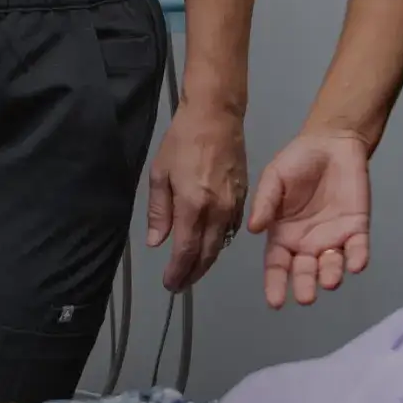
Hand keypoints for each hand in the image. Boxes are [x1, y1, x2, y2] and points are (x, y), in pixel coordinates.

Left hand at [144, 98, 247, 292]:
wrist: (216, 117)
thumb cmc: (182, 142)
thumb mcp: (160, 174)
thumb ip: (159, 211)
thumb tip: (158, 242)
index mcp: (194, 205)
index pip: (187, 250)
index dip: (178, 271)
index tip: (169, 284)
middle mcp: (217, 211)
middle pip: (207, 254)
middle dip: (192, 273)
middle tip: (179, 285)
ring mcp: (234, 205)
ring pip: (221, 244)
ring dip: (206, 262)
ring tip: (191, 272)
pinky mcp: (244, 198)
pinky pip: (232, 230)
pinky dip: (219, 243)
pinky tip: (209, 246)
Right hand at [249, 128, 374, 307]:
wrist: (332, 143)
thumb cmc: (297, 162)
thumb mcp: (273, 178)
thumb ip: (265, 202)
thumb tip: (254, 229)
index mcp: (283, 234)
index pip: (277, 265)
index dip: (275, 283)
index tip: (275, 302)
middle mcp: (307, 242)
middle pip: (305, 271)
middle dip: (305, 285)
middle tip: (307, 297)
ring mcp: (334, 237)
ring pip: (332, 264)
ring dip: (331, 274)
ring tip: (329, 281)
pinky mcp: (357, 228)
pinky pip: (358, 248)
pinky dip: (357, 257)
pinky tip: (355, 263)